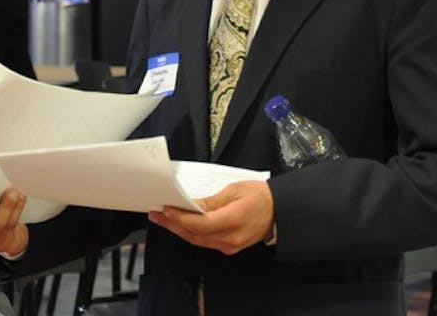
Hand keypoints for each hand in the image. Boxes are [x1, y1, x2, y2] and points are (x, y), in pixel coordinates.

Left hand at [147, 180, 273, 255]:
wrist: (279, 211)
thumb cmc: (261, 197)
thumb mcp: (235, 190)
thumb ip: (212, 201)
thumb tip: (192, 206)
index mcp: (233, 221)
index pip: (199, 224)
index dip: (180, 218)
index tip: (166, 209)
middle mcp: (230, 238)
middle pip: (194, 235)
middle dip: (173, 224)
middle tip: (157, 215)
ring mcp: (229, 245)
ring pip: (197, 240)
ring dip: (179, 230)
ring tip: (164, 220)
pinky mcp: (229, 246)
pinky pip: (205, 242)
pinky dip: (192, 233)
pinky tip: (183, 225)